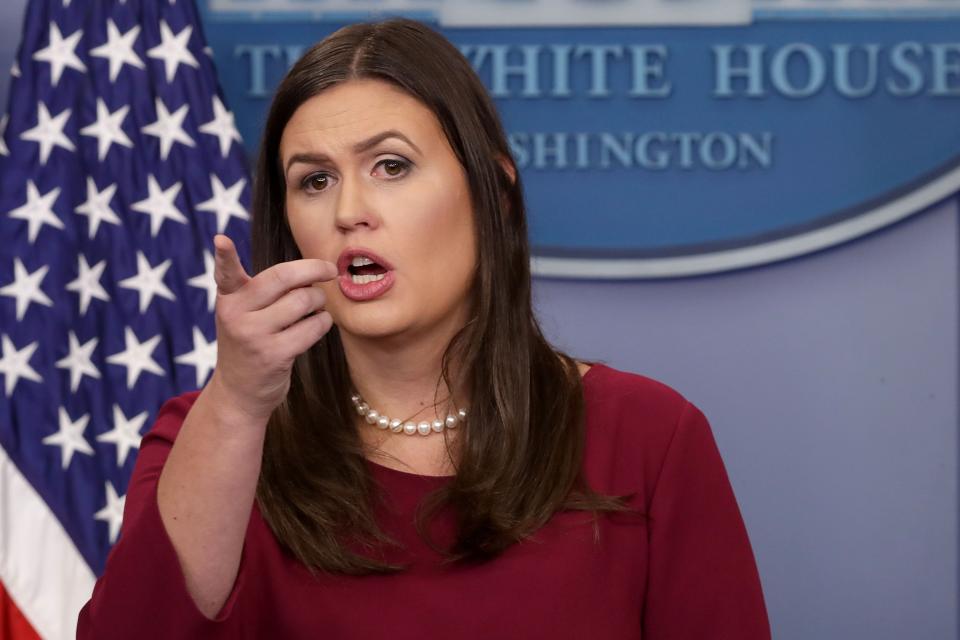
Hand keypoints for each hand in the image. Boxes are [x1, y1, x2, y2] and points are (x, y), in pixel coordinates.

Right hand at [206, 234, 336, 421]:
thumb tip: (311, 270)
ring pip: (303, 301)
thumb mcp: (243, 314)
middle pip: (282, 278)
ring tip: (315, 307)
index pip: (226, 273)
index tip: (221, 240)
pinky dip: (323, 322)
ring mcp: (254, 335)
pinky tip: (318, 324)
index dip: (225, 256)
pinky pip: (313, 327)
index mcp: (229, 298)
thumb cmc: (250, 342)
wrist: (238, 392)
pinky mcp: (274, 355)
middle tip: (329, 271)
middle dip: (314, 269)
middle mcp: (236, 314)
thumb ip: (263, 291)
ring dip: (319, 301)